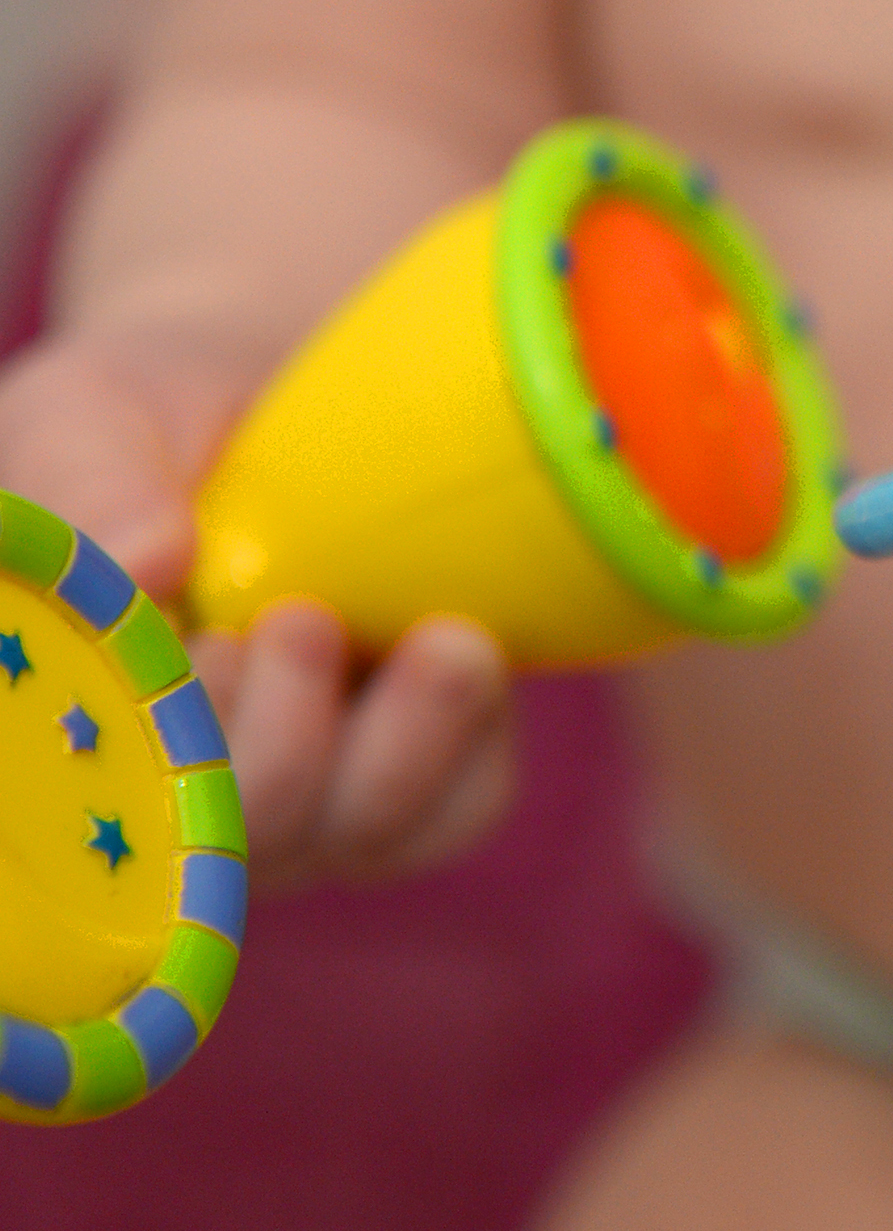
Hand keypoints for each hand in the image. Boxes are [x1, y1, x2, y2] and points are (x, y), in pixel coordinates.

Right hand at [0, 327, 511, 885]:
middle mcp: (186, 787)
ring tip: (436, 640)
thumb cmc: (150, 416)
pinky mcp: (425, 777)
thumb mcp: (91, 422)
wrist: (280, 392)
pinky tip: (464, 645)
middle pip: (248, 837)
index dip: (164, 761)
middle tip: (303, 620)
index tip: (204, 653)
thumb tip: (143, 562)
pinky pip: (460, 806)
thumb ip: (89, 489)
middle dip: (283, 746)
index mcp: (79, 725)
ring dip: (406, 745)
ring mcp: (310, 796)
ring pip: (363, 834)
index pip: (109, 803)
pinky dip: (473, 738)